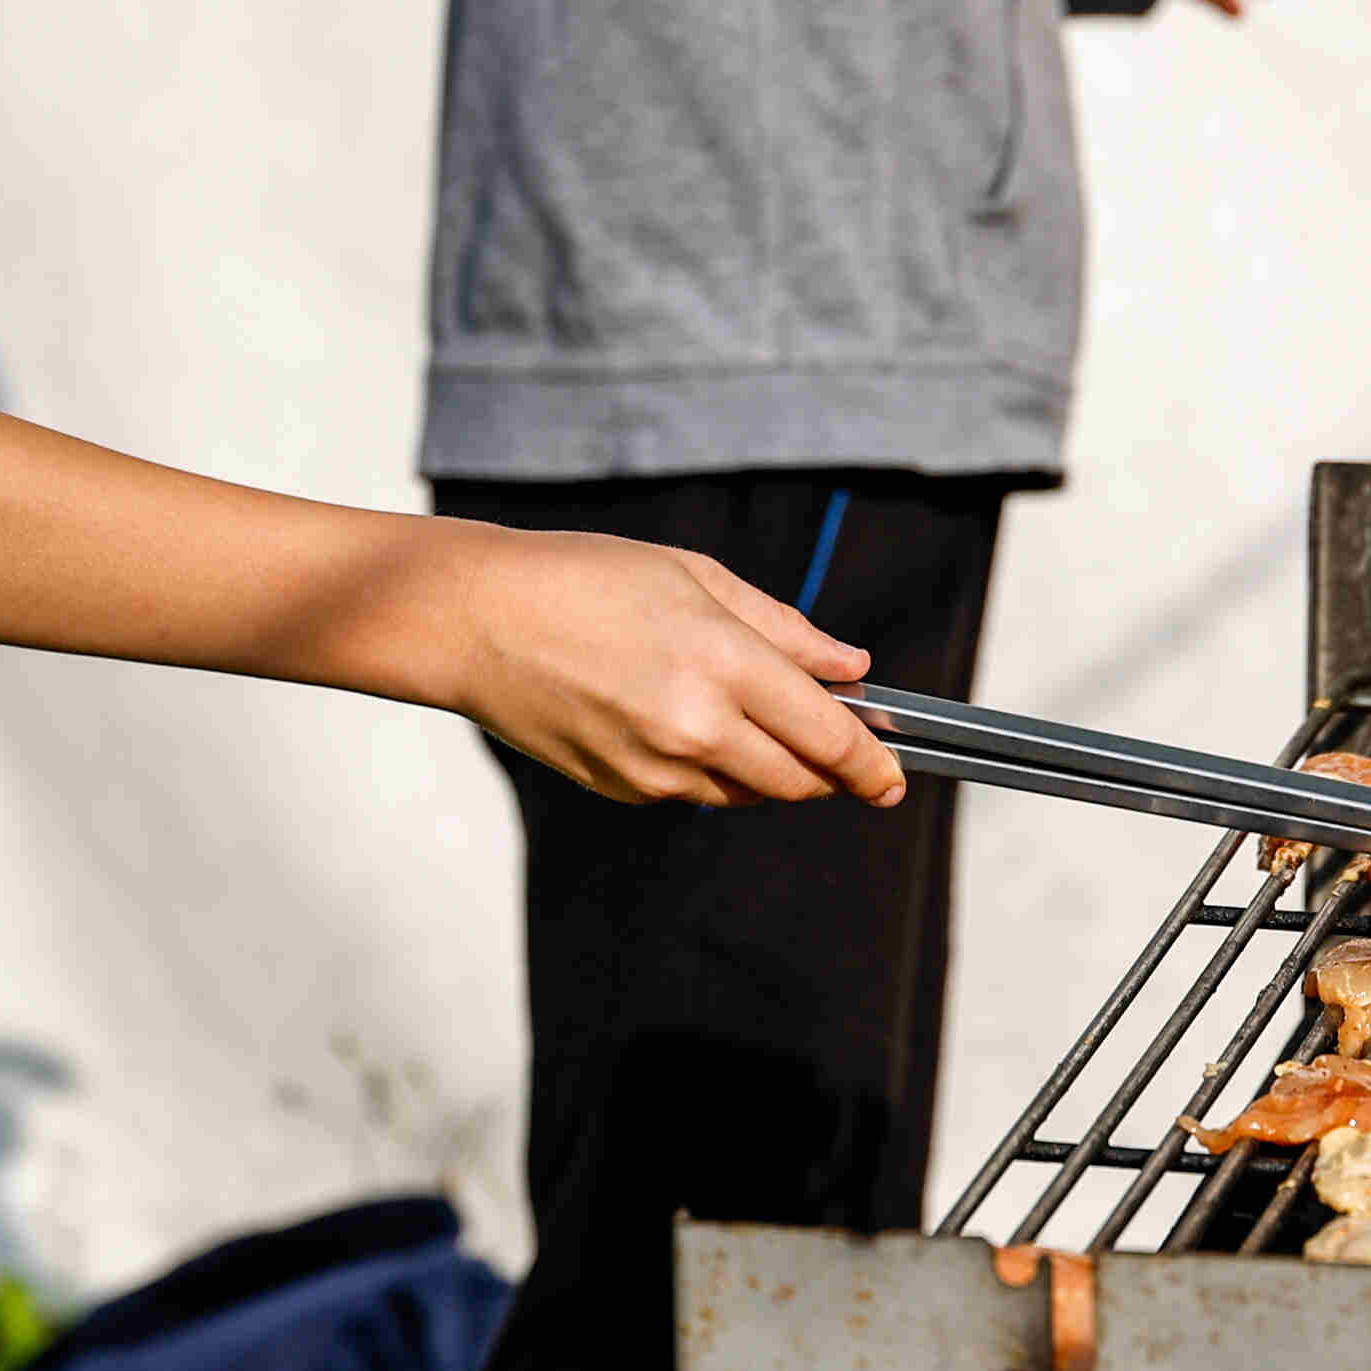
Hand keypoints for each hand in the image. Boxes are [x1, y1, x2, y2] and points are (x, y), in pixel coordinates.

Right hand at [422, 524, 906, 808]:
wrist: (476, 621)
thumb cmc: (585, 579)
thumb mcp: (695, 577)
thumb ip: (784, 630)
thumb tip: (851, 669)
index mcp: (721, 663)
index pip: (827, 736)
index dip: (872, 764)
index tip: (895, 777)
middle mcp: (694, 728)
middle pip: (797, 781)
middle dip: (829, 773)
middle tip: (843, 748)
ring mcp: (654, 769)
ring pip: (746, 792)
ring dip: (769, 768)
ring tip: (743, 710)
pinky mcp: (622, 790)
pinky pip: (693, 792)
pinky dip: (710, 768)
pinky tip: (679, 717)